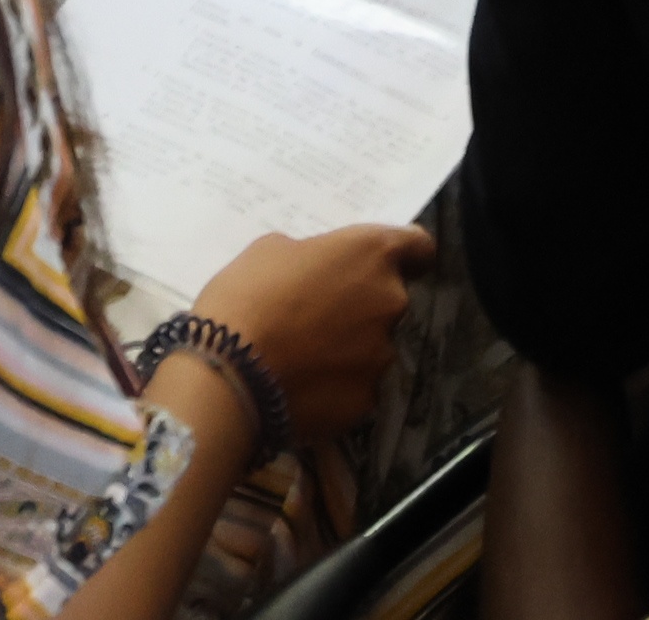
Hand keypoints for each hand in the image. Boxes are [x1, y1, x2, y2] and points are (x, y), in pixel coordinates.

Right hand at [183, 222, 433, 445]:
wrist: (229, 375)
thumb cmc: (247, 297)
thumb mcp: (272, 251)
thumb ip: (311, 255)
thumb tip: (316, 270)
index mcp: (372, 255)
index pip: (419, 247)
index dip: (406, 255)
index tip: (384, 265)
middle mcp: (390, 303)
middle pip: (388, 301)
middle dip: (361, 306)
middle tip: (317, 317)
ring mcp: (382, 357)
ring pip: (373, 348)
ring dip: (348, 349)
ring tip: (301, 360)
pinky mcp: (366, 402)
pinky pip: (355, 387)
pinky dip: (335, 387)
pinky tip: (299, 389)